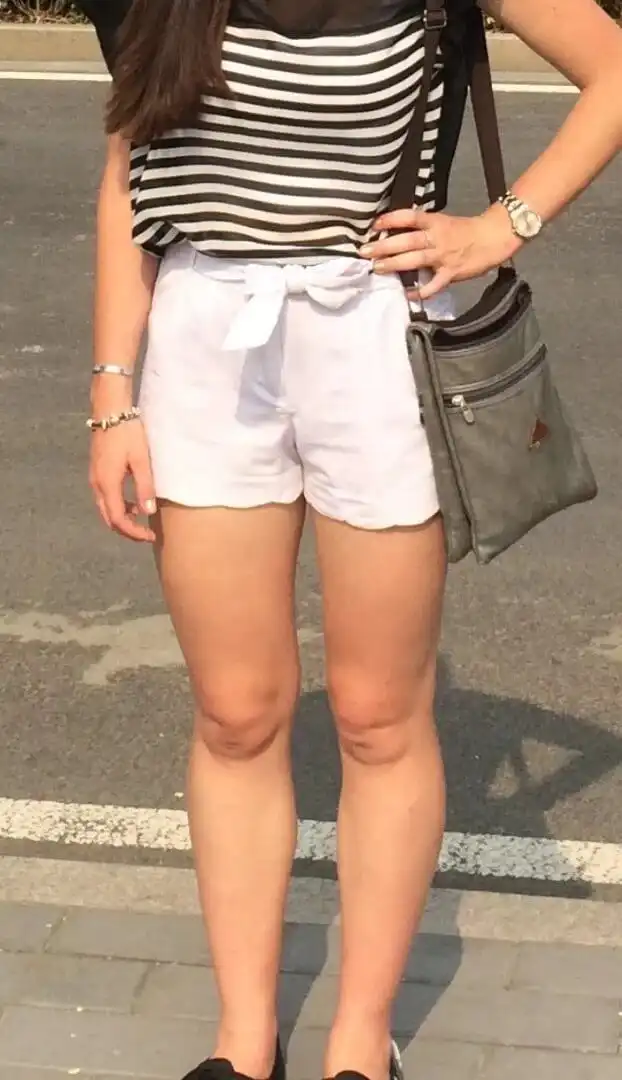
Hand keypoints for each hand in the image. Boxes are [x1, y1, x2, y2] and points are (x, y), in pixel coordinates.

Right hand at [89, 419, 156, 542]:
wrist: (110, 410)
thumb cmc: (128, 433)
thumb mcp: (141, 461)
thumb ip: (145, 487)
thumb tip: (148, 512)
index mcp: (107, 484)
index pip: (118, 519)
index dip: (133, 532)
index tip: (150, 537)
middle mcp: (96, 484)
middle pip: (108, 518)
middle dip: (127, 530)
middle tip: (146, 535)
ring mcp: (94, 478)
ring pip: (105, 509)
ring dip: (122, 519)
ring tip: (141, 521)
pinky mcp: (97, 471)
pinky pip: (105, 497)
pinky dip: (118, 506)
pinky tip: (133, 503)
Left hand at [361, 203, 521, 299]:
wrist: (494, 238)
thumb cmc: (466, 230)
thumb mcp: (443, 222)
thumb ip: (424, 228)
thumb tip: (399, 233)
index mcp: (435, 222)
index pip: (410, 217)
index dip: (392, 219)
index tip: (375, 223)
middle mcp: (437, 237)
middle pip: (407, 240)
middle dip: (385, 245)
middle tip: (365, 251)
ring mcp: (443, 256)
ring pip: (415, 259)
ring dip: (395, 264)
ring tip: (378, 267)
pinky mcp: (451, 273)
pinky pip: (433, 285)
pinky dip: (420, 291)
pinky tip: (407, 294)